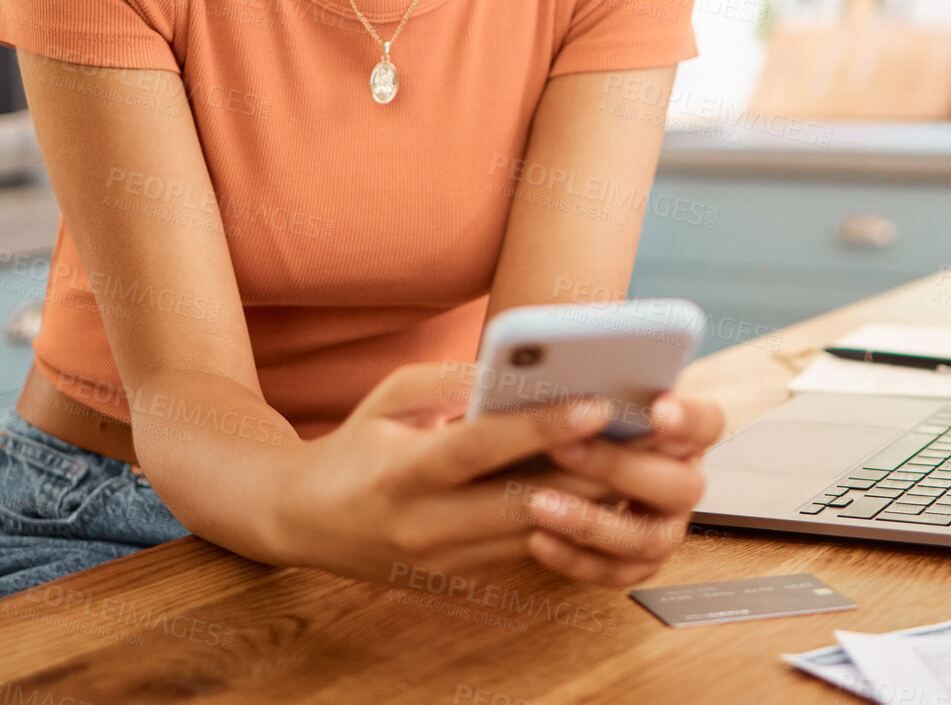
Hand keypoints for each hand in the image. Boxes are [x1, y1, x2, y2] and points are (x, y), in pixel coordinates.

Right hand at [270, 362, 615, 585]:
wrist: (307, 521)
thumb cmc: (354, 446)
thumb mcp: (388, 397)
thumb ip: (450, 382)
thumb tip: (516, 371)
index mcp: (399, 474)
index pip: (480, 449)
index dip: (539, 426)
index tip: (595, 402)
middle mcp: (423, 527)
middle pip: (521, 502)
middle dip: (589, 471)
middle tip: (643, 438)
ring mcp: (442, 561)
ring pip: (533, 534)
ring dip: (589, 500)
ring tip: (636, 460)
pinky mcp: (459, 578)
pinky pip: (523, 551)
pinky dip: (565, 520)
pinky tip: (601, 490)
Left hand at [514, 390, 725, 587]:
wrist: (575, 459)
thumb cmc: (589, 414)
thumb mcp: (597, 389)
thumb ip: (597, 378)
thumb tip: (564, 364)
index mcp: (687, 433)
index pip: (708, 422)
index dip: (688, 418)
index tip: (658, 408)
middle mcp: (685, 482)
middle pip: (678, 485)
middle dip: (618, 468)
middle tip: (564, 448)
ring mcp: (666, 528)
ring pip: (646, 539)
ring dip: (590, 522)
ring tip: (539, 503)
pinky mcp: (637, 563)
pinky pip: (614, 572)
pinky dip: (574, 559)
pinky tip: (537, 538)